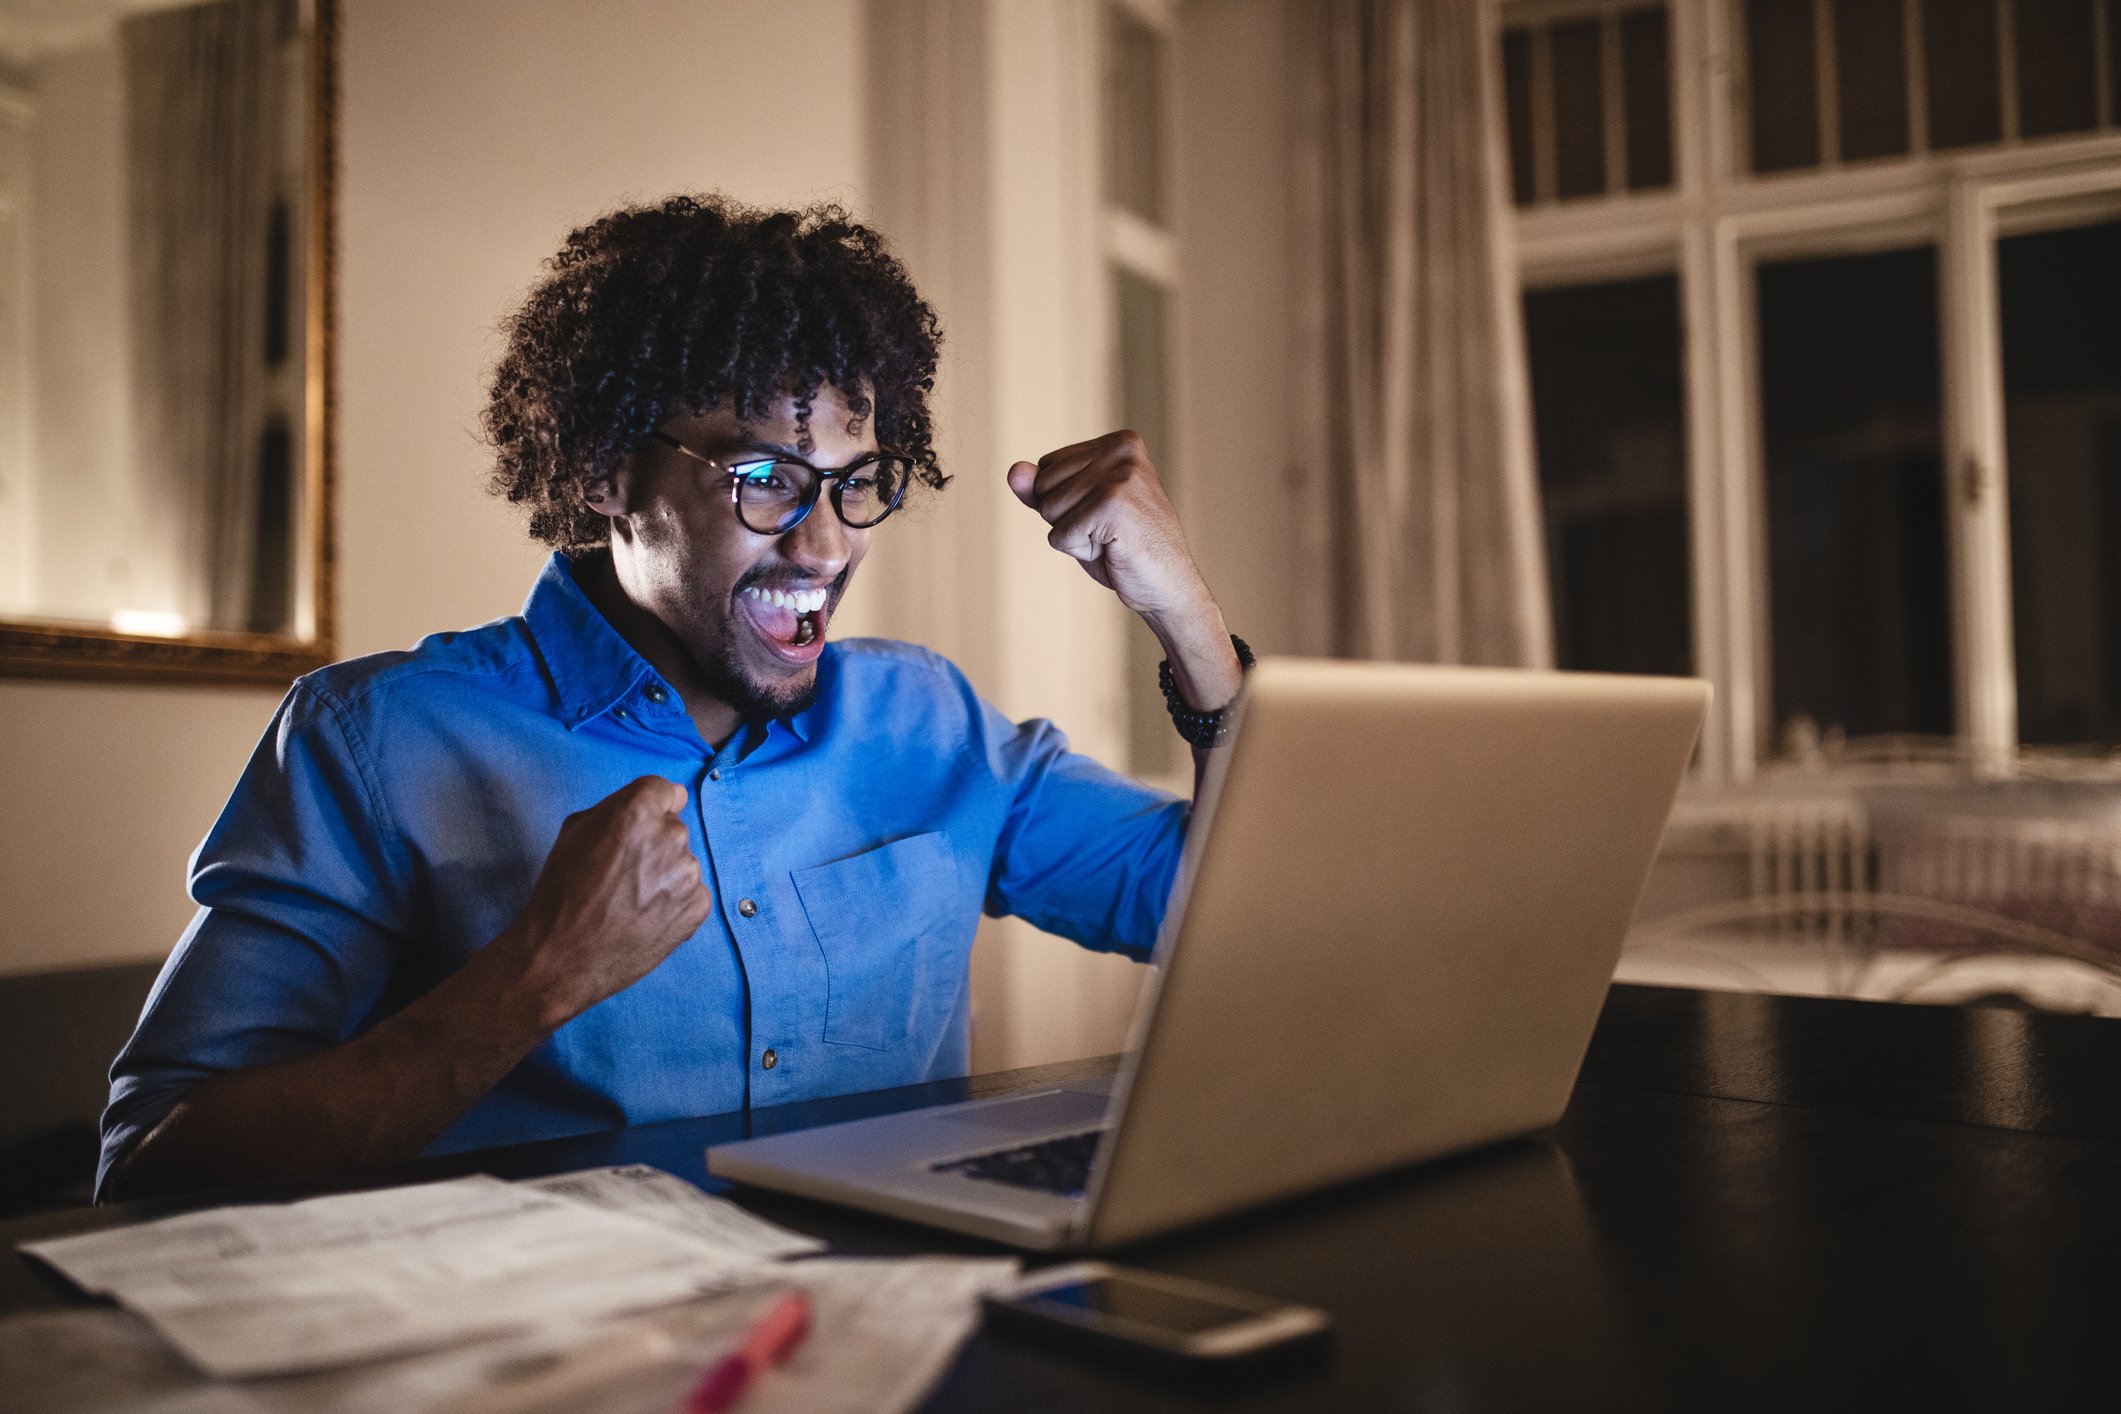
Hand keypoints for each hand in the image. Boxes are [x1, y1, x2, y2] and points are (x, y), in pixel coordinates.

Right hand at [510, 777, 711, 1024]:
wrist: (562, 955)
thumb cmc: (561, 893)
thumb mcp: (574, 831)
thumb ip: (619, 807)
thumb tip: (663, 799)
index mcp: (638, 810)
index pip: (665, 791)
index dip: (649, 809)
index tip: (637, 828)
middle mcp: (670, 836)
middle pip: (673, 828)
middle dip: (653, 844)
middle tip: (622, 873)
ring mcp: (686, 874)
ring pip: (682, 862)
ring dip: (664, 875)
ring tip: (629, 900)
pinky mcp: (696, 907)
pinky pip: (692, 893)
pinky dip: (674, 903)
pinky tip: (644, 916)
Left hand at [1007, 430, 1211, 618]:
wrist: (1169, 587)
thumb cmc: (1123, 549)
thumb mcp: (1078, 512)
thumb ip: (1043, 489)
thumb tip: (1013, 471)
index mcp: (1120, 442)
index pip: (1048, 466)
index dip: (1065, 501)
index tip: (1105, 515)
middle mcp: (1122, 450)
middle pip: (1043, 484)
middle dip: (1066, 517)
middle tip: (1109, 532)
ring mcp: (1120, 475)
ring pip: (1049, 509)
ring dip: (1074, 536)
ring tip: (1113, 540)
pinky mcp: (1113, 504)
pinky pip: (1060, 534)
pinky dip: (1081, 552)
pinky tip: (1114, 551)